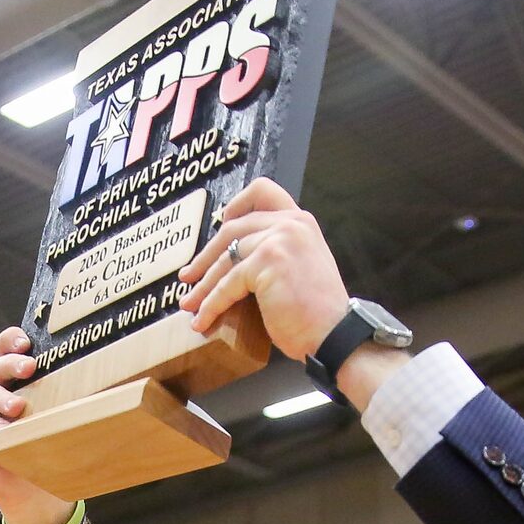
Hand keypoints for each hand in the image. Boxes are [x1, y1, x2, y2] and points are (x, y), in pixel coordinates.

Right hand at [0, 327, 78, 523]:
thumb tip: (140, 388)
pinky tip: (0, 430)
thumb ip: (87, 403)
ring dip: (1, 398)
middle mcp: (3, 391)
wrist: (39, 494)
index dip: (13, 340)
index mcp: (24, 381)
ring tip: (19, 408)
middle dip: (11, 362)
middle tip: (29, 368)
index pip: (11, 348)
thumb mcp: (73, 422)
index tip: (27, 341)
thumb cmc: (58, 451)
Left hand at [174, 179, 350, 367]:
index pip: (263, 191)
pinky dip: (210, 304)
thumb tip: (237, 259)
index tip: (219, 223)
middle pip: (232, 228)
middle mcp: (289, 223)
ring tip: (189, 304)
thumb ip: (277, 251)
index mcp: (299, 221)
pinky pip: (226, 284)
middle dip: (205, 256)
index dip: (236, 205)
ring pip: (225, 258)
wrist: (334, 332)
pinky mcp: (265, 263)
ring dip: (202, 285)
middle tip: (188, 276)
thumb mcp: (300, 266)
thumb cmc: (317, 311)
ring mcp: (277, 240)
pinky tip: (202, 320)